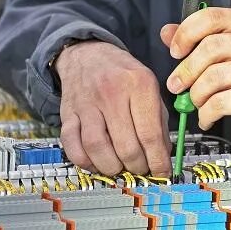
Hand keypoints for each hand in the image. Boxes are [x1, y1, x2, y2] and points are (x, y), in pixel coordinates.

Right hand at [55, 41, 170, 176]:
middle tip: (142, 169)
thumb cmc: (123, 75)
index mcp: (139, 84)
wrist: (87, 55)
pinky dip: (85, 161)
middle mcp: (111, 92)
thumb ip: (159, 121)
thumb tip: (163, 157)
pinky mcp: (67, 113)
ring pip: (97, 148)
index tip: (162, 174)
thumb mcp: (149, 87)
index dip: (158, 161)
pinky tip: (97, 161)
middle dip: (137, 167)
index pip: (150, 134)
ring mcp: (87, 103)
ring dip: (112, 168)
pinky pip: (72, 145)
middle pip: (126, 146)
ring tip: (121, 167)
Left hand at [162, 8, 230, 148]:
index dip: (186, 33)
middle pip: (210, 48)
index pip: (212, 17)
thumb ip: (205, 39)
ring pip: (213, 77)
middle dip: (186, 70)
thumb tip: (167, 32)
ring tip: (196, 102)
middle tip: (176, 84)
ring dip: (196, 94)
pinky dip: (206, 113)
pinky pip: (222, 102)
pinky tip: (207, 117)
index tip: (175, 51)